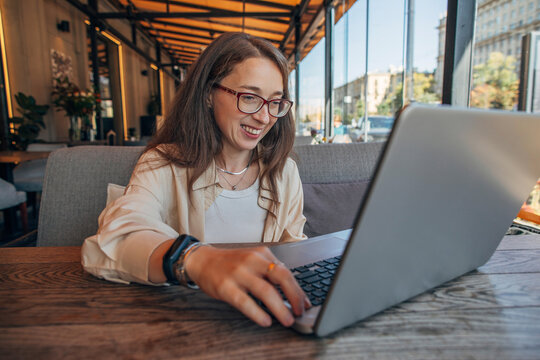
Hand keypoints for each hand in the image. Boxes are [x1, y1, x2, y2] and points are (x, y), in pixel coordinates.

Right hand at [185, 245, 309, 326]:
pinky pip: (246, 302)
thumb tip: (291, 293)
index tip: (305, 304)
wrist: (203, 260)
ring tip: (287, 320)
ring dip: (280, 309)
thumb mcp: (253, 260)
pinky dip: (258, 313)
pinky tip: (266, 321)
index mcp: (262, 254)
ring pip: (266, 291)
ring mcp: (239, 273)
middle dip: (294, 296)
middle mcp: (252, 261)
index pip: (286, 272)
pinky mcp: (226, 287)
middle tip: (299, 312)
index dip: (298, 290)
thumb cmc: (230, 263)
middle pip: (281, 277)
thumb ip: (270, 272)